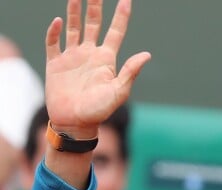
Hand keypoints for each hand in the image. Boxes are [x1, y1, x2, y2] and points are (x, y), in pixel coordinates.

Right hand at [45, 0, 150, 136]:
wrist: (75, 124)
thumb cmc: (99, 111)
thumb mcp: (118, 92)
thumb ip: (130, 72)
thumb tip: (147, 54)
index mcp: (106, 60)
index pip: (116, 32)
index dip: (121, 16)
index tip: (126, 0)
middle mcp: (90, 55)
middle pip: (94, 24)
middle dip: (95, 6)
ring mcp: (72, 57)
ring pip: (74, 27)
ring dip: (74, 11)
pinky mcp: (55, 63)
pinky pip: (53, 42)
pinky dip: (54, 31)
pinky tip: (57, 21)